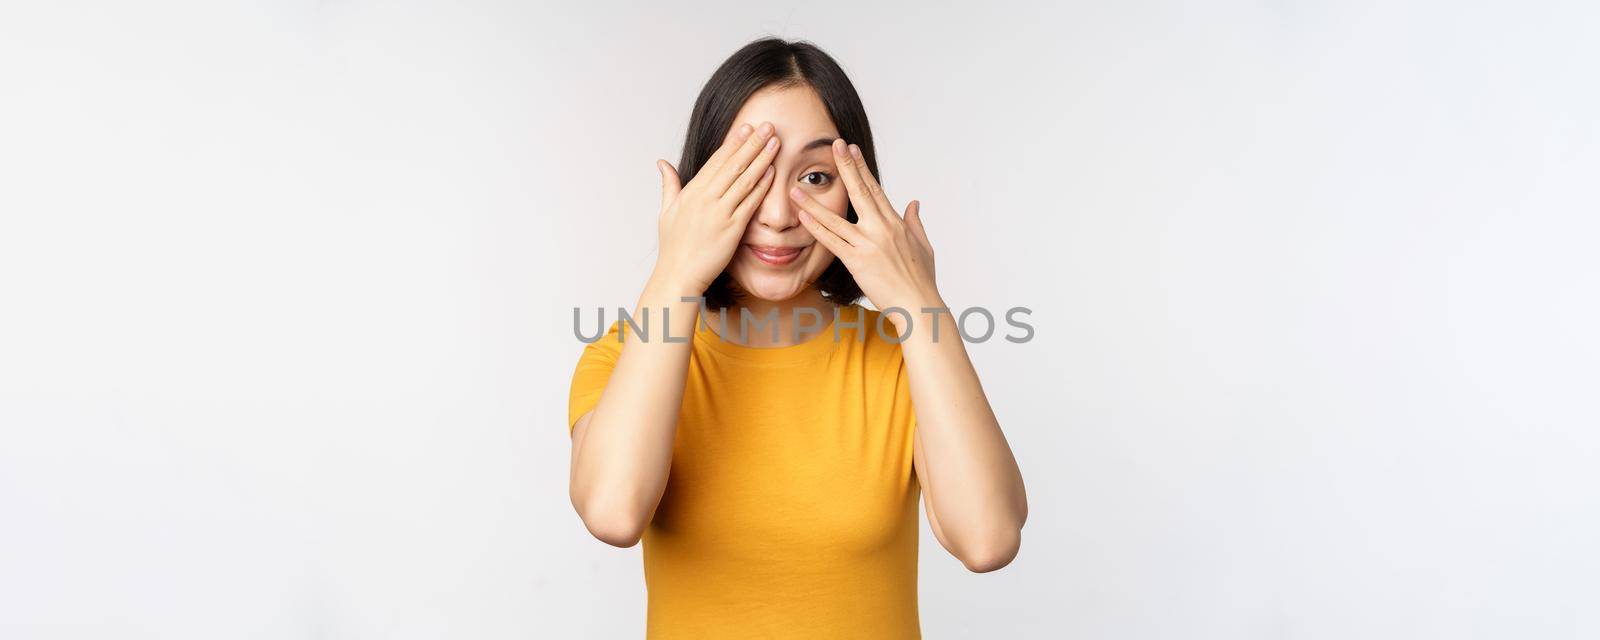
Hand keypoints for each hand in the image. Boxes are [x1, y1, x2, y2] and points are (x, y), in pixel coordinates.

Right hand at [654, 122, 780, 292]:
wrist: (679, 274)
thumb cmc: (673, 246)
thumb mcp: (666, 211)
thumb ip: (669, 185)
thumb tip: (662, 163)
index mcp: (691, 192)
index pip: (716, 161)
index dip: (733, 143)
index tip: (746, 128)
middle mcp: (706, 199)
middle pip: (733, 164)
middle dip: (752, 143)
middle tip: (768, 126)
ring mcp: (720, 213)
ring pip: (744, 179)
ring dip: (761, 159)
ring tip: (775, 143)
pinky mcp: (732, 229)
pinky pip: (750, 203)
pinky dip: (762, 186)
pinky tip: (773, 173)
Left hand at [790, 139, 940, 329]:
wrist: (919, 305)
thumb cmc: (922, 280)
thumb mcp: (924, 245)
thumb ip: (916, 221)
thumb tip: (914, 202)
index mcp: (896, 223)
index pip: (875, 189)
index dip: (862, 168)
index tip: (852, 150)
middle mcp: (882, 228)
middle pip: (860, 191)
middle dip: (846, 166)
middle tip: (834, 144)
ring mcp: (868, 244)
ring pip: (836, 217)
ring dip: (814, 201)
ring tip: (796, 187)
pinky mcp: (858, 261)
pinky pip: (832, 241)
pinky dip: (816, 228)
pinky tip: (802, 217)